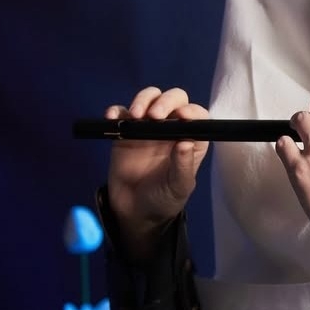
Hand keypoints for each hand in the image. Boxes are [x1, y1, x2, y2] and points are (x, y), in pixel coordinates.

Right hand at [105, 87, 209, 259]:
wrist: (135, 211)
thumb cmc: (164, 198)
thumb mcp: (178, 187)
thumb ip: (182, 166)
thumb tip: (185, 143)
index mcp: (191, 139)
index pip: (197, 116)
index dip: (191, 112)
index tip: (182, 116)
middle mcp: (172, 128)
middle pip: (174, 100)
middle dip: (166, 102)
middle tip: (155, 115)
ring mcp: (148, 126)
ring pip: (150, 98)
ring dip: (143, 100)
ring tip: (135, 115)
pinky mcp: (126, 131)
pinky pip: (121, 113)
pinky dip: (116, 111)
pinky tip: (112, 118)